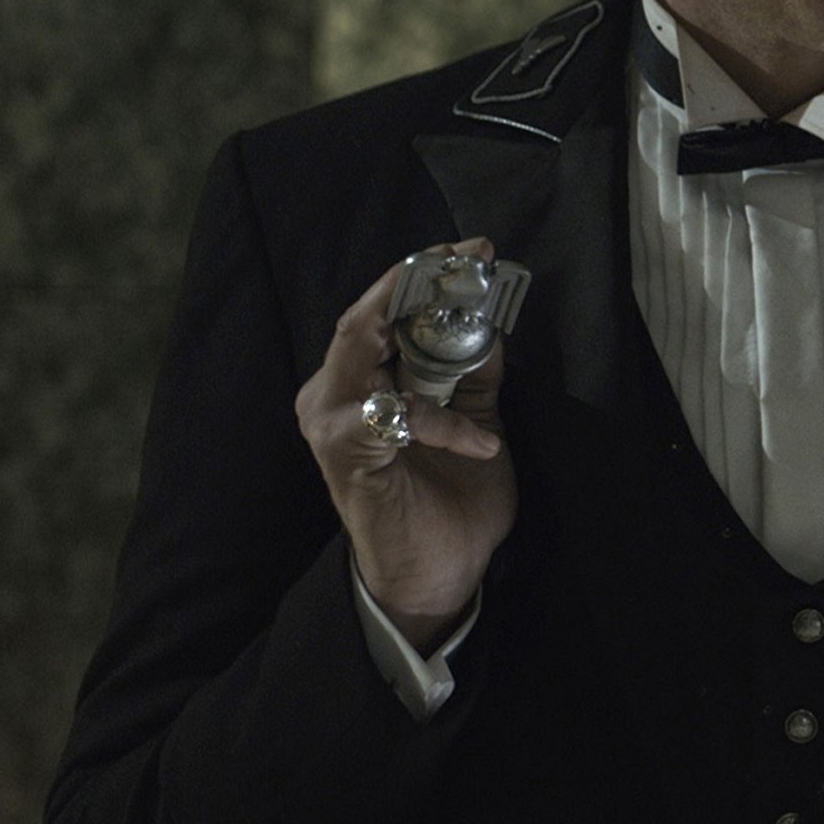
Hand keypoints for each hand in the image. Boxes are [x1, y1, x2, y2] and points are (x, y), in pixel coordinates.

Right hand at [294, 238, 516, 652]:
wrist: (437, 575)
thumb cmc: (450, 498)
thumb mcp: (477, 421)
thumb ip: (474, 374)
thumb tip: (491, 323)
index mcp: (361, 381)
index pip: (383, 311)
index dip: (424, 274)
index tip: (477, 249)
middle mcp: (332, 394)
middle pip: (362, 317)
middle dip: (417, 280)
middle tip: (471, 257)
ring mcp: (332, 423)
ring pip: (359, 347)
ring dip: (420, 327)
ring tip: (474, 308)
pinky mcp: (344, 456)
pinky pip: (393, 416)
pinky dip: (443, 421)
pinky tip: (481, 443)